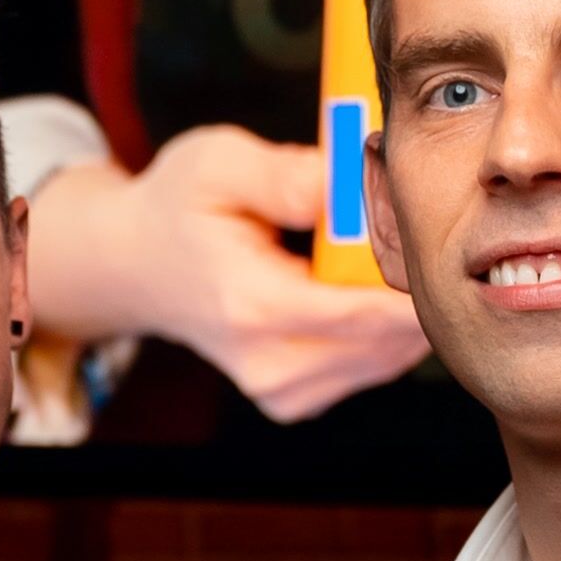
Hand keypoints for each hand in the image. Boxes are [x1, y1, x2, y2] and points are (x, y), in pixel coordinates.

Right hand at [24, 124, 428, 422]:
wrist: (135, 265)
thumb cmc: (180, 206)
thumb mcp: (219, 162)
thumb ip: (287, 174)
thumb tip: (348, 186)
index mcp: (251, 306)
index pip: (363, 310)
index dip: (410, 271)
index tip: (425, 227)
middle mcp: (268, 364)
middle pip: (385, 338)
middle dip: (408, 283)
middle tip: (405, 227)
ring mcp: (281, 391)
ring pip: (388, 356)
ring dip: (399, 305)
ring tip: (376, 253)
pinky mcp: (295, 399)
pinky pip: (373, 367)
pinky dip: (382, 328)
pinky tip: (359, 287)